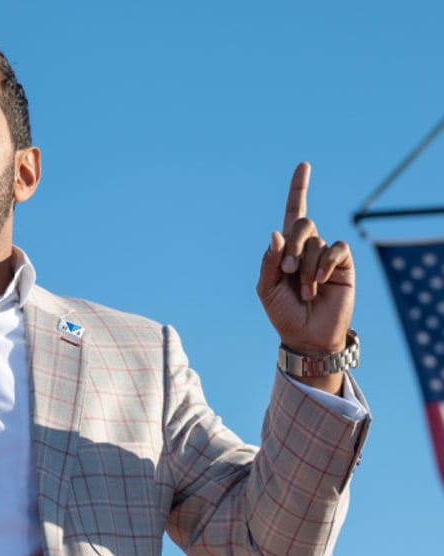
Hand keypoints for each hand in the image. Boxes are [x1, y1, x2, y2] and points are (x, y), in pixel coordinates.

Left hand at [256, 162, 354, 389]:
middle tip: (288, 270)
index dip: (298, 189)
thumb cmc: (283, 313)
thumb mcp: (266, 288)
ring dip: (306, 266)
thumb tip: (275, 234)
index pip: (293, 213)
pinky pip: (335, 249)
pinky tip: (319, 282)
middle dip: (292, 245)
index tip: (304, 165)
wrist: (306, 336)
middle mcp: (307, 247)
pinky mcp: (343, 264)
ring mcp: (326, 255)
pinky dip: (323, 264)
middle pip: (302, 223)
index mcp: (287, 249)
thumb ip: (269, 261)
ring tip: (304, 291)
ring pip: (316, 241)